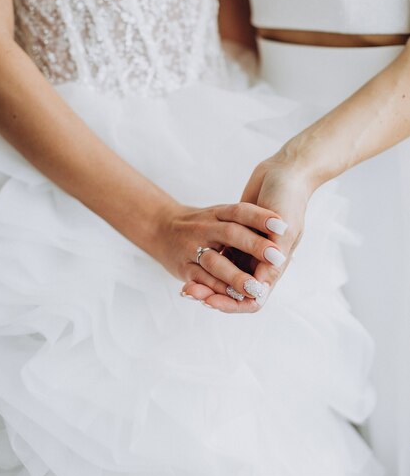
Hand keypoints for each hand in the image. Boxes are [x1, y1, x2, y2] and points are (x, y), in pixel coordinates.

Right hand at [153, 201, 285, 304]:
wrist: (159, 227)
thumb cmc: (200, 224)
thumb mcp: (218, 215)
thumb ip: (242, 223)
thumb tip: (283, 230)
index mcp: (218, 213)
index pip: (242, 211)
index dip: (261, 217)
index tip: (283, 225)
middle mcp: (205, 227)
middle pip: (231, 234)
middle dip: (255, 246)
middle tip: (278, 257)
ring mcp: (192, 247)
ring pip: (215, 262)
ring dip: (235, 276)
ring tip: (255, 288)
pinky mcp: (184, 267)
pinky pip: (201, 280)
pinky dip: (216, 289)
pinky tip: (233, 298)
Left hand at [182, 157, 313, 311]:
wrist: (284, 171)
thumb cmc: (288, 196)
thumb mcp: (285, 225)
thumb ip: (274, 255)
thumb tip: (261, 286)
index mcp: (275, 264)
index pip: (254, 297)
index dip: (233, 303)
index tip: (211, 300)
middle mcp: (261, 261)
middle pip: (236, 291)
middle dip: (215, 295)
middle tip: (191, 292)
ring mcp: (247, 250)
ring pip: (225, 277)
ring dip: (208, 284)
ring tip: (187, 287)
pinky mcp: (235, 236)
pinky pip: (219, 258)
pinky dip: (206, 266)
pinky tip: (189, 270)